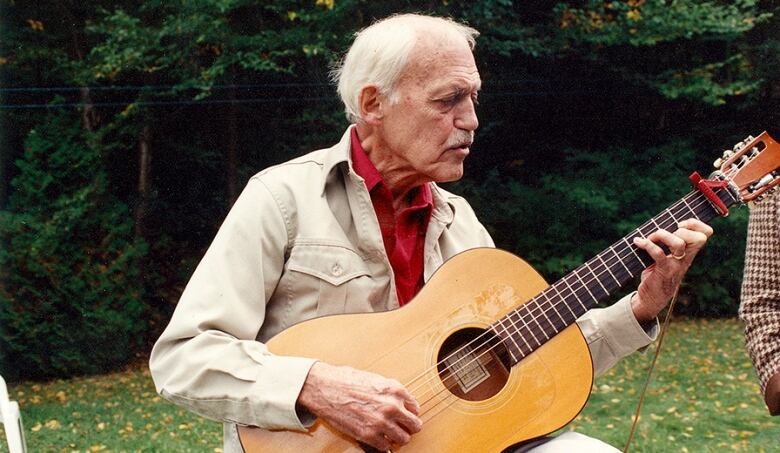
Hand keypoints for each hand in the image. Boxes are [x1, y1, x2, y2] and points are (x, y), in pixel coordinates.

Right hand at [297, 362, 421, 450]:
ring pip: (404, 439)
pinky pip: (386, 447)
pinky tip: (377, 437)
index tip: (404, 415)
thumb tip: (403, 402)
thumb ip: (392, 392)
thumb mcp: (375, 379)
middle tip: (401, 427)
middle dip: (408, 427)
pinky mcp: (368, 435)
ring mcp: (381, 422)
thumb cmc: (346, 380)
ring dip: (397, 437)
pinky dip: (383, 444)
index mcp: (395, 390)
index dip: (409, 412)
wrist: (325, 388)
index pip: (415, 408)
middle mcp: (392, 406)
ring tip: (389, 433)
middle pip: (414, 425)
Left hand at [631, 218, 713, 321]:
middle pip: (699, 238)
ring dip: (662, 235)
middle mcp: (686, 258)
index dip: (695, 224)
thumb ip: (668, 242)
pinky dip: (647, 245)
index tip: (679, 224)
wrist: (651, 298)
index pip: (706, 234)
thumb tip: (657, 222)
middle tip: (664, 234)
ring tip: (650, 238)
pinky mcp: (663, 271)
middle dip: (681, 230)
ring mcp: (676, 265)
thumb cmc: (658, 273)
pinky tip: (638, 243)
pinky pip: (658, 254)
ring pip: (679, 244)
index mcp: (689, 252)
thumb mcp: (668, 256)